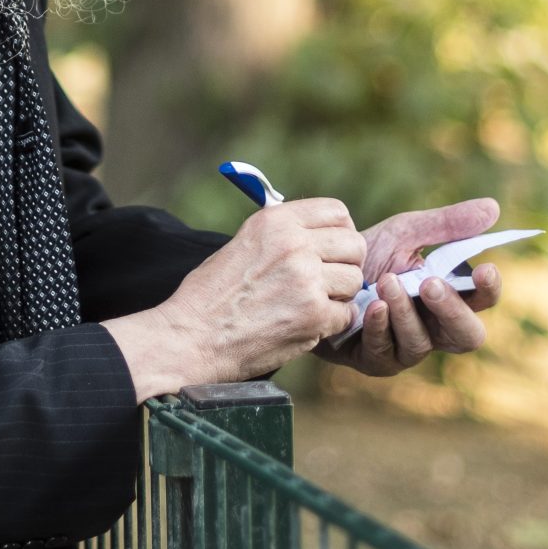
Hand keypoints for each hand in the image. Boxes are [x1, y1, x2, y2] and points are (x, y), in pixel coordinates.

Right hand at [102, 198, 362, 398]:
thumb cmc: (211, 295)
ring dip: (339, 296)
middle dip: (346, 264)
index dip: (341, 231)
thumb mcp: (243, 244)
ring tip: (311, 305)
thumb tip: (318, 234)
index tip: (334, 248)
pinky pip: (347, 314)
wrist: (192, 337)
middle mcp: (295, 244)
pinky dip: (331, 324)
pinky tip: (307, 325)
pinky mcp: (314, 315)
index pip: (337, 211)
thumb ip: (282, 235)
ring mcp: (307, 280)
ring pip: (354, 281)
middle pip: (354, 245)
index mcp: (276, 221)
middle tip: (329, 281)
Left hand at [311, 197, 503, 376]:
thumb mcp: (406, 233)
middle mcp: (435, 328)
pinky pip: (385, 352)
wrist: (319, 270)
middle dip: (451, 310)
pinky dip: (379, 326)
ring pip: (420, 343)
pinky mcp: (376, 360)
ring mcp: (406, 348)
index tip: (485, 268)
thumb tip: (494, 207)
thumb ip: (446, 224)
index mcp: (450, 296)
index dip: (489, 289)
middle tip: (431, 283)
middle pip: (466, 336)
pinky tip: (371, 305)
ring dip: (405, 312)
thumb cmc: (371, 254)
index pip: (483, 300)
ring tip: (387, 281)